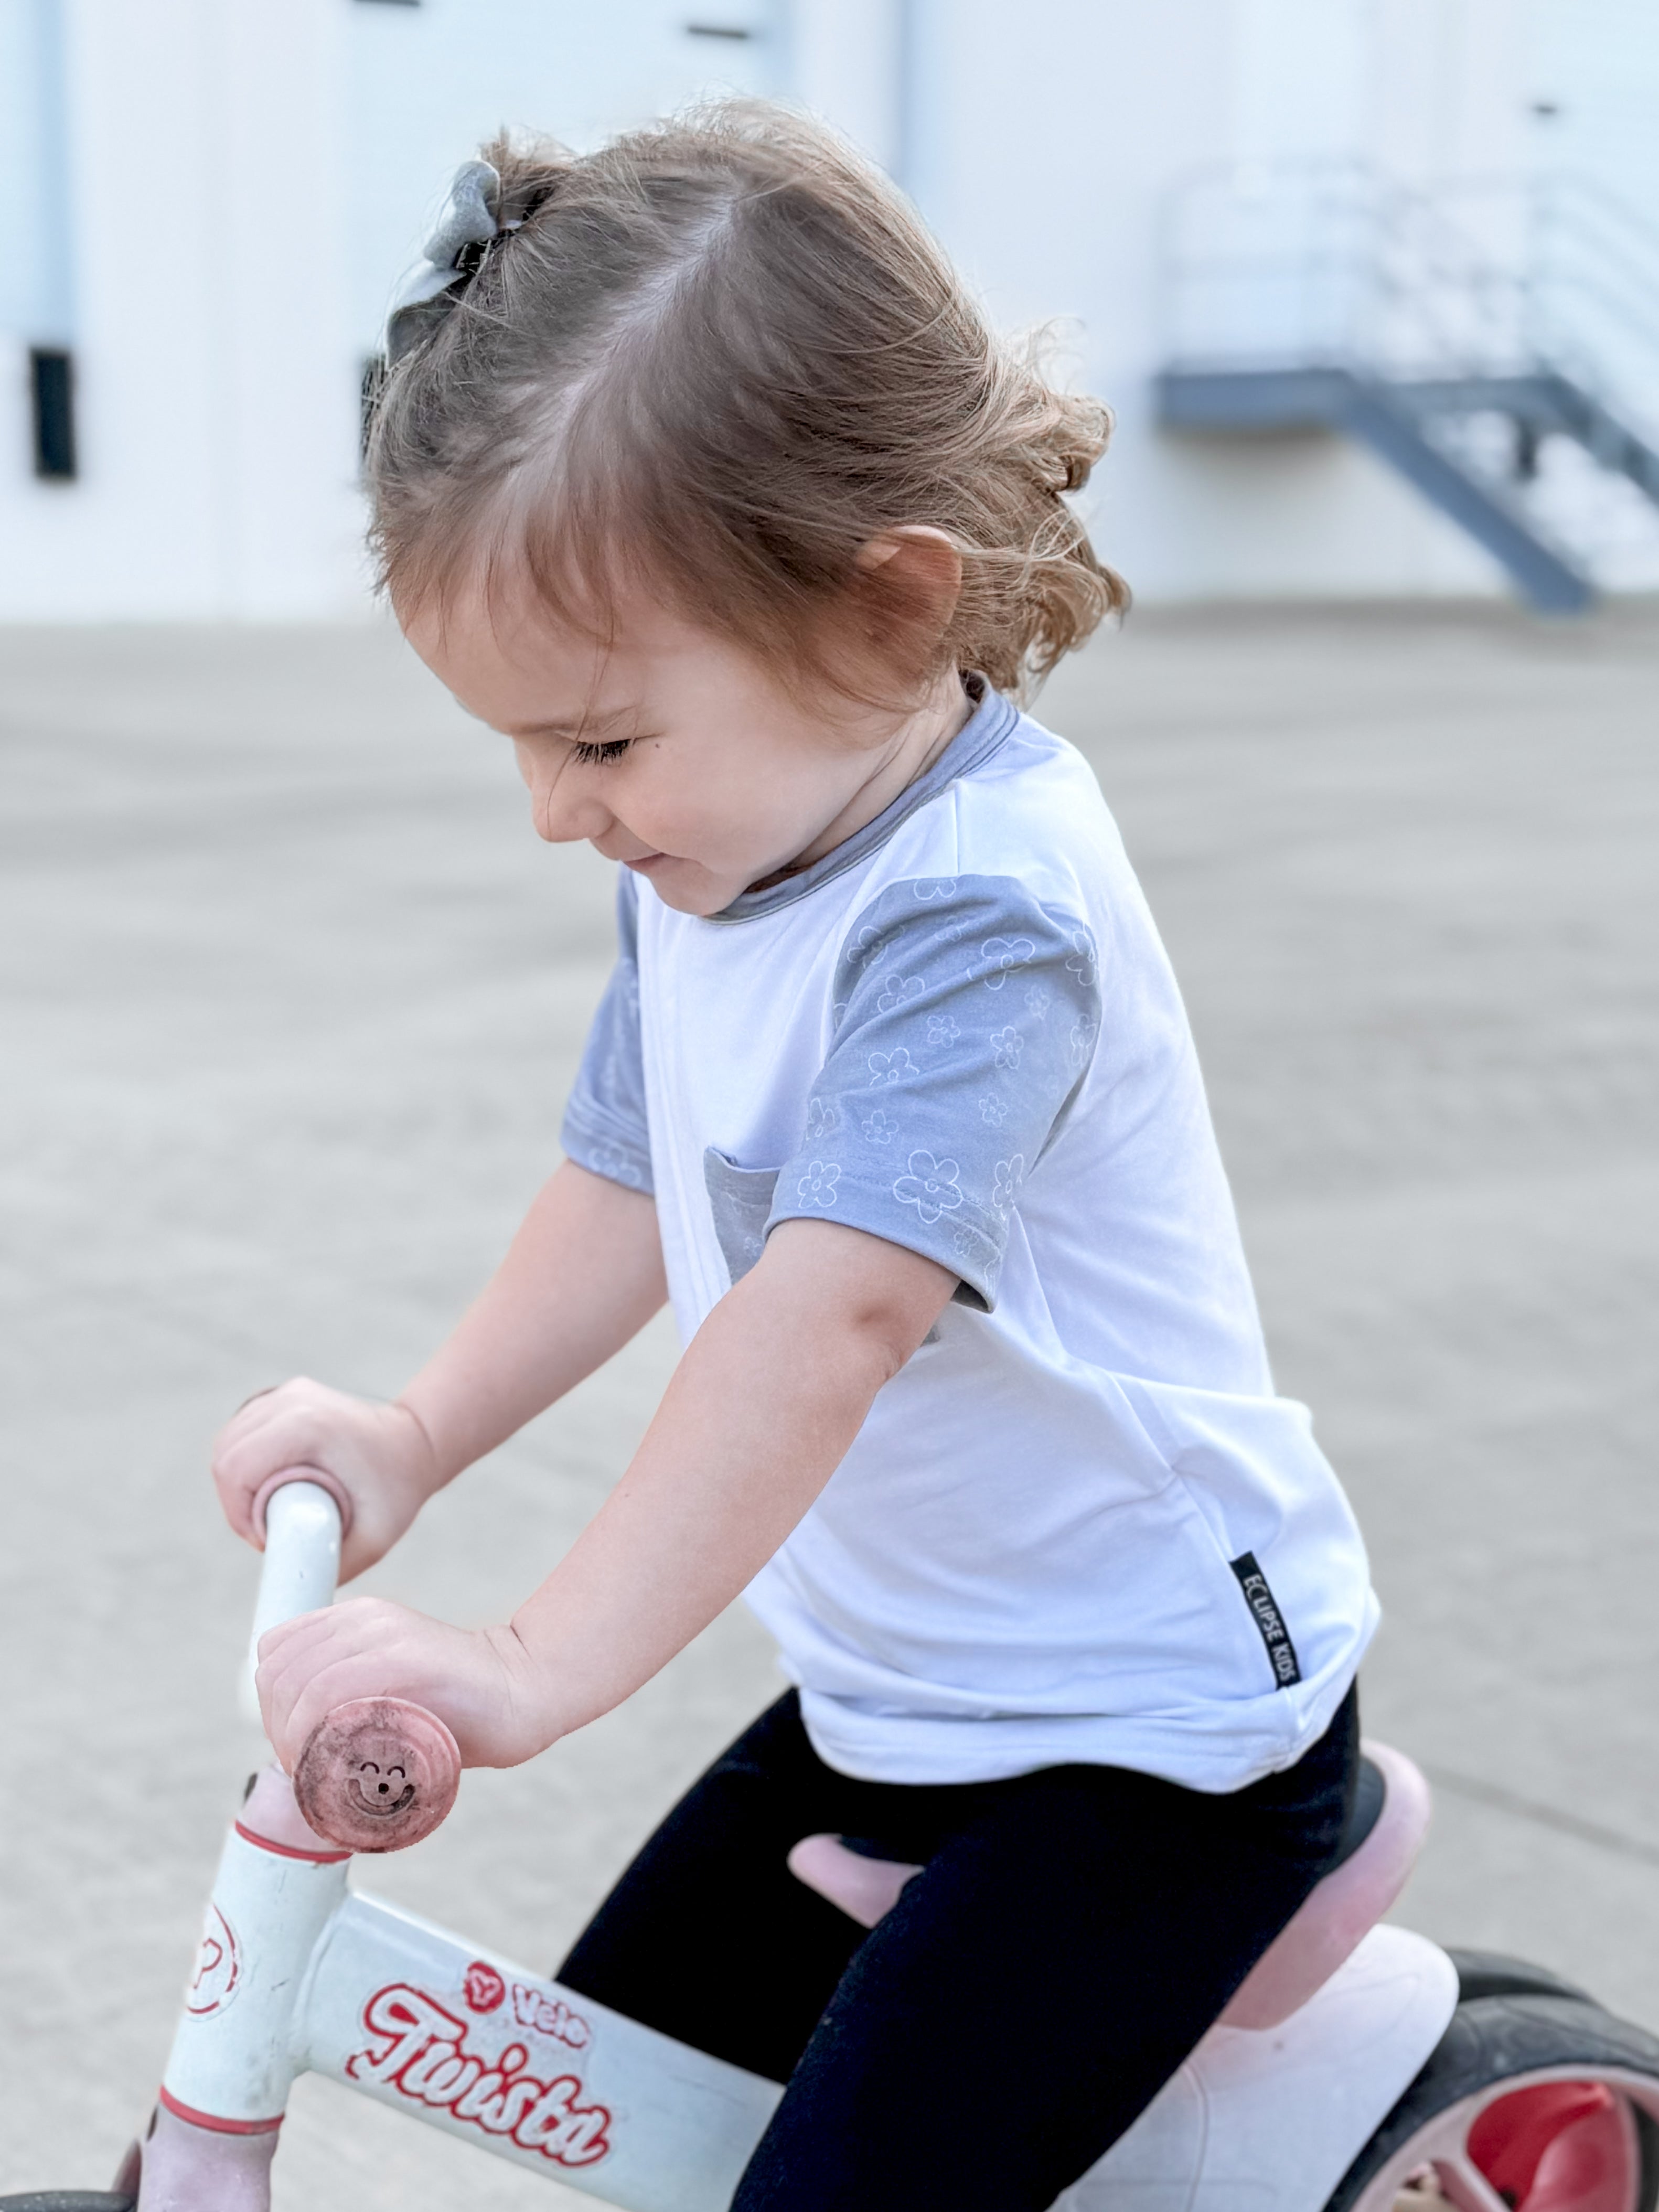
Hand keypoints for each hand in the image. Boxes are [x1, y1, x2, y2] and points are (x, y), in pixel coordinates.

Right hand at [212, 1378, 443, 1581]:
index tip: (268, 1538)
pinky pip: (242, 1431)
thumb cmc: (398, 1490)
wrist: (418, 1444)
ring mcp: (287, 1392)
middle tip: (269, 1529)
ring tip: (271, 1507)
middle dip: (236, 1502)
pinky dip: (244, 1460)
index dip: (239, 1514)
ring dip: (238, 1482)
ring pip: (228, 1441)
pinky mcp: (284, 1395)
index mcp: (309, 1426)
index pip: (235, 1469)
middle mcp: (293, 1400)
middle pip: (226, 1454)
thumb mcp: (375, 1539)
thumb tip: (290, 1598)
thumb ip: (329, 1570)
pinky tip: (269, 1481)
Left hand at [257, 1597, 548, 1772]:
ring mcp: (381, 1634)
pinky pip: (327, 1691)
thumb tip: (300, 1741)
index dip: (272, 1705)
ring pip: (295, 1683)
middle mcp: (362, 1619)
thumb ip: (351, 1693)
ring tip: (313, 1769)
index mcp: (355, 1619)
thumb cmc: (456, 1707)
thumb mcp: (392, 1684)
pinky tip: (326, 1760)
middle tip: (302, 1766)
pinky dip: (311, 1732)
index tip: (293, 1746)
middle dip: (276, 1728)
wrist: (521, 1692)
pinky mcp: (402, 1657)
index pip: (275, 1653)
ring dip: (290, 1738)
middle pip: (276, 1672)